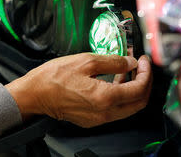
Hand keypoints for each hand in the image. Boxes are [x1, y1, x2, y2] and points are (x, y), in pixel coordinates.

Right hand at [6, 54, 152, 127]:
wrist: (34, 94)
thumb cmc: (54, 77)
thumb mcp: (86, 61)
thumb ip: (113, 61)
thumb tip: (130, 62)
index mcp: (105, 98)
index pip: (139, 89)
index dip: (146, 73)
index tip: (143, 60)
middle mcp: (104, 113)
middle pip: (139, 102)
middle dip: (144, 83)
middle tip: (141, 66)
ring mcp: (98, 119)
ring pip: (128, 107)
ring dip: (132, 89)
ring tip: (127, 70)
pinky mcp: (92, 119)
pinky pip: (115, 110)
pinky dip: (120, 95)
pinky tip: (114, 80)